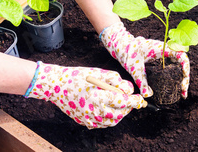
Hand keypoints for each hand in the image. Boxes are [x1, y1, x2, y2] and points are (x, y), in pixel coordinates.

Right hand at [24, 62, 144, 128]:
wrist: (56, 86)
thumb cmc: (80, 76)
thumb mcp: (101, 73)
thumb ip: (118, 82)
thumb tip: (130, 91)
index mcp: (98, 97)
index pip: (123, 102)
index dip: (135, 101)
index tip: (141, 100)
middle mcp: (93, 111)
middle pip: (119, 114)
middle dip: (128, 108)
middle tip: (130, 100)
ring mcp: (88, 119)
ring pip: (112, 121)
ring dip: (119, 114)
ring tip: (118, 103)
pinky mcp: (84, 122)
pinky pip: (102, 124)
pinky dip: (109, 117)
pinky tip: (107, 108)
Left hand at [100, 22, 189, 97]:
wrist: (123, 45)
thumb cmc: (128, 52)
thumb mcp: (134, 68)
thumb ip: (141, 81)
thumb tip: (148, 95)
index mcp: (162, 48)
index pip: (181, 56)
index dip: (186, 69)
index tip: (183, 83)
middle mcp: (166, 49)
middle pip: (183, 62)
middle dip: (185, 77)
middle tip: (183, 93)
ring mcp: (165, 53)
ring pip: (179, 64)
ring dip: (182, 77)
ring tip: (181, 91)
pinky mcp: (162, 58)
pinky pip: (173, 65)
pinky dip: (176, 75)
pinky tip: (174, 85)